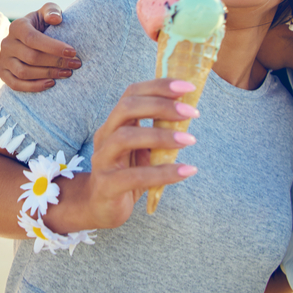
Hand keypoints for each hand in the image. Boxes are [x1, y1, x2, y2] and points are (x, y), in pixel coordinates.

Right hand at [0, 3, 81, 91]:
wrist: (29, 40)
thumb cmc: (43, 25)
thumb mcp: (47, 13)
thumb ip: (52, 11)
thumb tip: (55, 19)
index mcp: (17, 26)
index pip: (33, 38)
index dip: (53, 47)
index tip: (72, 52)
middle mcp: (6, 43)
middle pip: (31, 57)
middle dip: (56, 62)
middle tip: (75, 64)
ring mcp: (2, 59)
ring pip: (24, 72)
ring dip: (48, 75)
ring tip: (67, 73)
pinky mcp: (2, 72)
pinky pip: (16, 84)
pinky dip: (34, 86)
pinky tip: (52, 83)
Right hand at [46, 79, 198, 232]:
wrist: (101, 207)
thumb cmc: (127, 173)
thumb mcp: (143, 148)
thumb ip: (158, 131)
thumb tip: (189, 113)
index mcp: (115, 123)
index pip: (132, 93)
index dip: (158, 86)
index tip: (188, 86)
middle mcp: (105, 136)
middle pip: (126, 108)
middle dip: (160, 105)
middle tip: (191, 112)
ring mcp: (103, 160)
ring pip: (125, 138)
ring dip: (160, 136)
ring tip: (189, 140)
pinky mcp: (107, 185)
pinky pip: (135, 176)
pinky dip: (163, 173)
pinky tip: (186, 170)